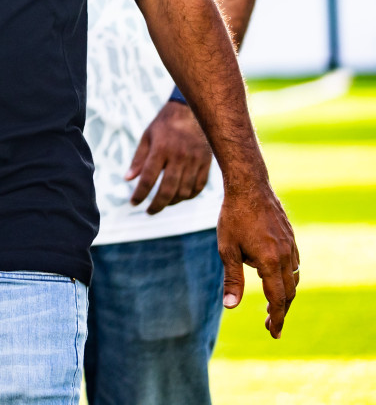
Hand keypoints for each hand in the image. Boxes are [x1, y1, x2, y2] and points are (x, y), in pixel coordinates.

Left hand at [127, 100, 211, 211]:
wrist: (191, 112)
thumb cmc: (164, 125)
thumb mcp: (147, 137)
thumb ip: (138, 159)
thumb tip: (128, 179)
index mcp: (161, 149)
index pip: (149, 178)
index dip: (140, 193)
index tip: (133, 202)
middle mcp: (179, 156)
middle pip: (168, 189)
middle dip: (157, 205)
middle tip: (148, 211)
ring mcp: (195, 161)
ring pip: (184, 191)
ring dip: (172, 202)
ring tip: (162, 203)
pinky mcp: (206, 163)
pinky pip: (198, 187)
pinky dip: (188, 196)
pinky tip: (179, 197)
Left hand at [218, 179, 298, 337]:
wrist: (249, 186)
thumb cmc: (233, 216)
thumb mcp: (227, 249)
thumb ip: (232, 279)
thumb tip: (231, 307)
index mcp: (269, 261)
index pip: (278, 299)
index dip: (277, 318)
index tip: (274, 333)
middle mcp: (285, 256)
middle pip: (289, 292)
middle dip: (281, 311)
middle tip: (270, 325)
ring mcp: (291, 246)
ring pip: (293, 278)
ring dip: (285, 295)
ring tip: (273, 306)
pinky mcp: (291, 238)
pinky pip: (293, 264)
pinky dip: (287, 277)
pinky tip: (276, 278)